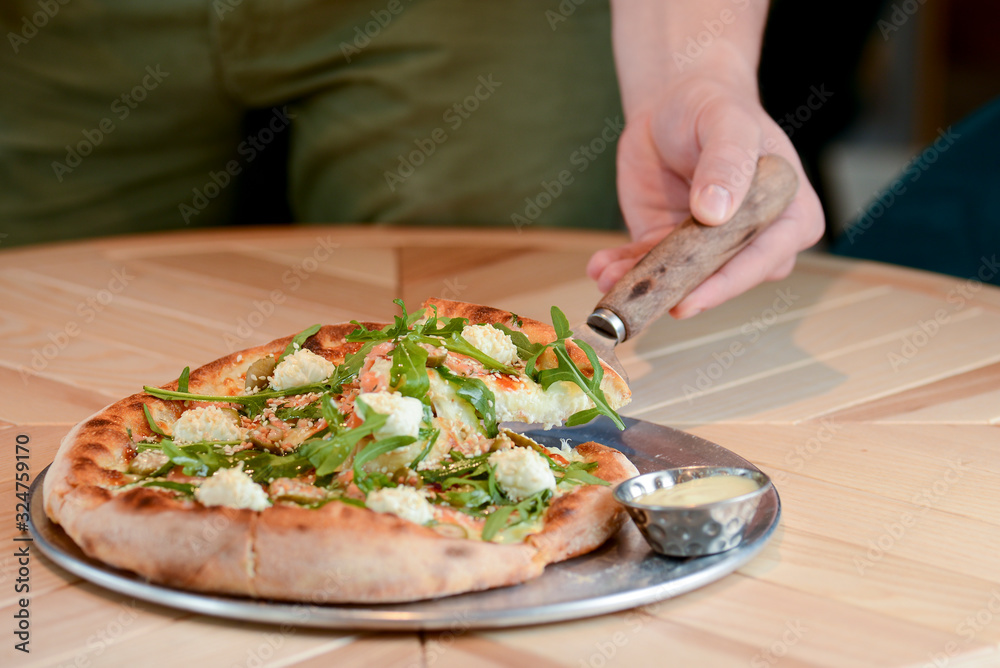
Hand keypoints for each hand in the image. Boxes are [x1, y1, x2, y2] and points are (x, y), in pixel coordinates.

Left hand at [587, 76, 824, 318]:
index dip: (728, 282)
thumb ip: (727, 164)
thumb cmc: (716, 107)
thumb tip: (716, 212)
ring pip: (676, 280)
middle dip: (677, 291)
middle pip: (718, 280)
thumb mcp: (727, 124)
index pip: (763, 259)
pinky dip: (621, 269)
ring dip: (642, 285)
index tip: (694, 297)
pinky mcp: (667, 246)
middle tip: (644, 296)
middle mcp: (751, 241)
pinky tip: (601, 266)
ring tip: (611, 277)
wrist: (674, 101)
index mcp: (788, 215)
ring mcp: (707, 248)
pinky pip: (645, 265)